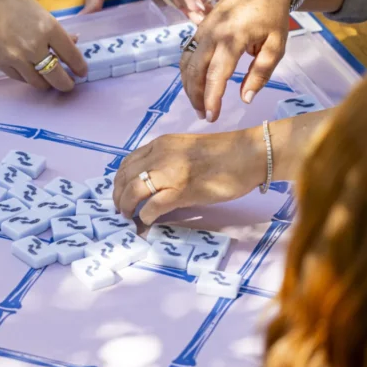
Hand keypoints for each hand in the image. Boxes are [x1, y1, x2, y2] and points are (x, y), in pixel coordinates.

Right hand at [0, 0, 86, 91]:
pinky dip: (29, 78)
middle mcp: (34, 46)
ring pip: (39, 82)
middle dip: (67, 83)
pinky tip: (33, 75)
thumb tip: (73, 41)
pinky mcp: (2, 64)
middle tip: (70, 84)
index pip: (71, 55)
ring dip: (47, 84)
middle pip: (57, 77)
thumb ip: (55, 29)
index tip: (82, 71)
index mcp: (48, 28)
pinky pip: (21, 79)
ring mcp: (16, 58)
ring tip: (51, 81)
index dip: (79, 67)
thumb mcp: (37, 10)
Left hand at [113, 130, 262, 223]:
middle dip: (118, 196)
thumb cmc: (224, 153)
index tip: (119, 192)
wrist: (248, 154)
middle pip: (125, 178)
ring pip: (133, 191)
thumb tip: (152, 180)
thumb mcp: (186, 148)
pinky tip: (147, 222)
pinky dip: (145, 216)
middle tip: (120, 209)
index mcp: (161, 144)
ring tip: (128, 217)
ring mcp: (170, 173)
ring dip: (126, 207)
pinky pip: (152, 206)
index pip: (128, 162)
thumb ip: (166, 159)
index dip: (119, 180)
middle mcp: (161, 156)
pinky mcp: (182, 191)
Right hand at [181, 0, 292, 121]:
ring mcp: (202, 30)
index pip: (216, 75)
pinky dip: (187, 72)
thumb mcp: (277, 45)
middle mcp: (212, 35)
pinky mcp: (199, 28)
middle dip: (196, 97)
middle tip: (205, 116)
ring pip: (186, 64)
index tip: (212, 117)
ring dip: (189, 87)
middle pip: (195, 72)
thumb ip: (261, 73)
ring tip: (199, 105)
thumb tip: (245, 99)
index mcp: (232, 38)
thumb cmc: (273, 15)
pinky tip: (194, 85)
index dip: (212, 98)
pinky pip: (187, 54)